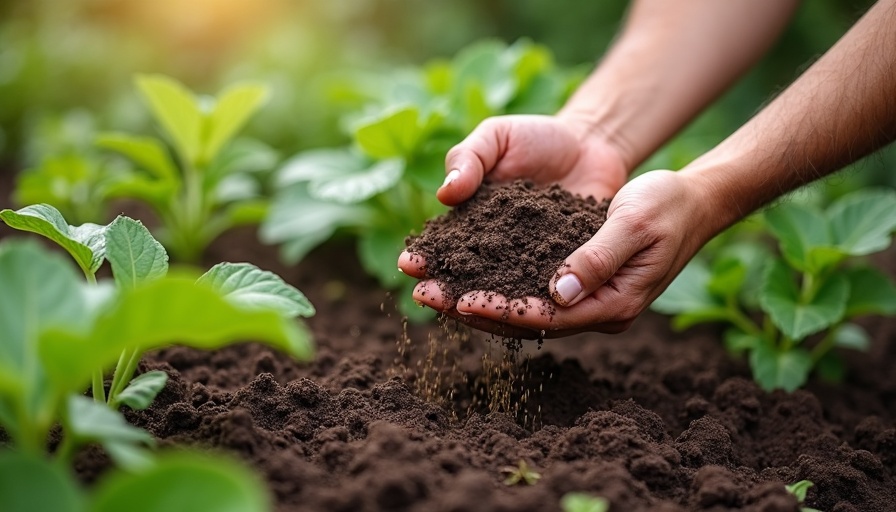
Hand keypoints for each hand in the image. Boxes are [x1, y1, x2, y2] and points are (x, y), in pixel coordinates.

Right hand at [397, 113, 627, 336]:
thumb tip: (445, 193)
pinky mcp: (564, 269)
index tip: (408, 263)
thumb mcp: (496, 137)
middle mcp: (496, 251)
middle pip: (465, 278)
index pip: (443, 245)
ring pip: (503, 292)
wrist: (591, 145)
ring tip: (462, 310)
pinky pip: (547, 287)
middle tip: (424, 296)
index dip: (425, 254)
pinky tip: (523, 310)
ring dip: (481, 305)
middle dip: (442, 288)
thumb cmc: (536, 138)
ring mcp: (529, 264)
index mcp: (471, 222)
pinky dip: (534, 300)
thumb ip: (469, 159)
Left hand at [400, 170, 717, 337]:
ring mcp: (583, 294)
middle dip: (473, 310)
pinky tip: (459, 269)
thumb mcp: (635, 224)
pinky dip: (492, 278)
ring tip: (429, 288)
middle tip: (425, 297)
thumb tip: (557, 292)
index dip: (502, 311)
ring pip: (519, 304)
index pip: (547, 317)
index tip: (461, 301)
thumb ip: (597, 257)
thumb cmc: (668, 205)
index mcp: (613, 303)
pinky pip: (526, 284)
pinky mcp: (574, 275)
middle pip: (523, 318)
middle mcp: (594, 307)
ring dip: (474, 296)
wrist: (690, 197)